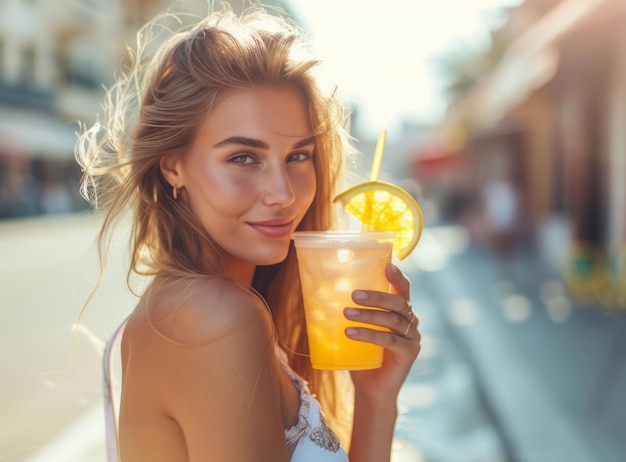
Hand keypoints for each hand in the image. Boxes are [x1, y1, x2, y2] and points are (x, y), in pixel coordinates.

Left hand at [344, 264, 420, 403]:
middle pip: (398, 302)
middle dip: (376, 296)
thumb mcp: (357, 330)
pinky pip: (390, 340)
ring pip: (393, 320)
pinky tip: (351, 332)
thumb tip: (319, 294)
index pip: (404, 290)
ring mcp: (412, 338)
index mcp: (401, 312)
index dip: (398, 277)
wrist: (371, 390)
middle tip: (354, 294)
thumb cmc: (362, 356)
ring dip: (369, 315)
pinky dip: (369, 334)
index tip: (387, 265)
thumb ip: (349, 312)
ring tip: (347, 313)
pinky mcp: (409, 353)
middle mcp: (411, 322)